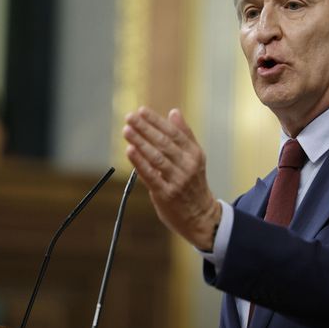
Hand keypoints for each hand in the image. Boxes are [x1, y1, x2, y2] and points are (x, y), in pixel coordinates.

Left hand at [123, 107, 221, 250]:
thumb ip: (184, 135)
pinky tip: (130, 150)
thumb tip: (174, 112)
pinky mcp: (167, 194)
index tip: (141, 111)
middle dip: (145, 128)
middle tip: (130, 117)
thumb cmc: (193, 184)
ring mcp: (178, 180)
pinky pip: (151, 175)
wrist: (201, 216)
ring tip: (127, 130)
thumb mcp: (194, 158)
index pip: (174, 133)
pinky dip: (139, 162)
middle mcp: (188, 166)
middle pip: (164, 143)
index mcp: (194, 154)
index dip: (157, 121)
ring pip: (156, 157)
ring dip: (141, 142)